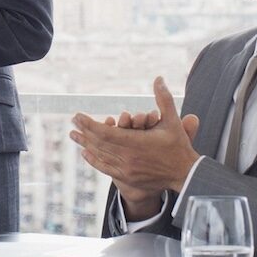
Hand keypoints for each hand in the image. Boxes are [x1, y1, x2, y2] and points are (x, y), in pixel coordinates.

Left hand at [70, 77, 199, 214]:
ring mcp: (126, 169)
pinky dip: (94, 160)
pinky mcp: (127, 178)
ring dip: (85, 144)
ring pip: (100, 155)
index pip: (105, 132)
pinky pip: (105, 168)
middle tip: (72, 121)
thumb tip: (158, 78)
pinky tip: (85, 153)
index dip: (89, 123)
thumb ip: (164, 99)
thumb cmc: (178, 145)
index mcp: (136, 142)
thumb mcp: (172, 120)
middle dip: (84, 131)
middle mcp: (128, 157)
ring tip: (73, 135)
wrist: (185, 174)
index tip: (77, 115)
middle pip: (99, 143)